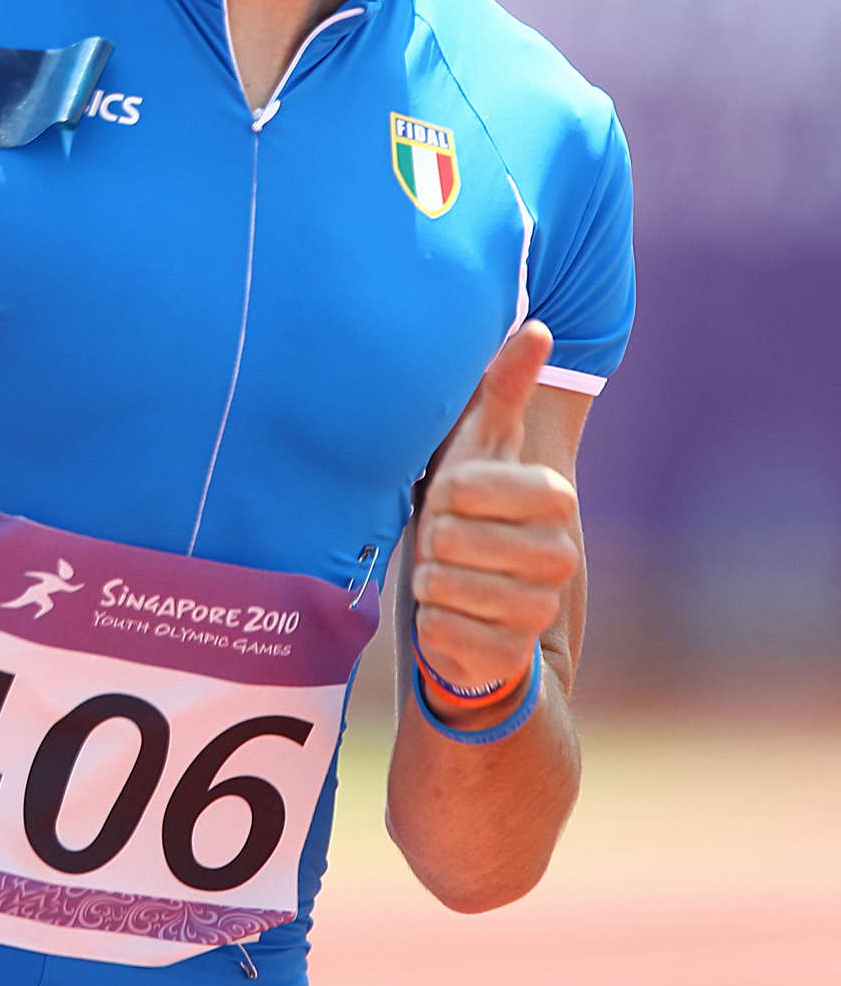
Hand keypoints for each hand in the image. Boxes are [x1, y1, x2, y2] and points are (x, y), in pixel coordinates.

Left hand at [412, 321, 578, 706]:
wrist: (474, 601)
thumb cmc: (471, 510)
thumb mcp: (482, 444)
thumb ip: (507, 386)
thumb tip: (538, 327)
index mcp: (555, 500)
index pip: (470, 487)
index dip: (446, 492)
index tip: (453, 497)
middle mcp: (558, 556)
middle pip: (451, 538)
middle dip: (431, 540)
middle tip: (443, 544)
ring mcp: (539, 610)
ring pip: (446, 586)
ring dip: (427, 581)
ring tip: (443, 577)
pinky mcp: (512, 658)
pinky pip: (444, 635)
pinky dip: (430, 626)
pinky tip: (444, 618)